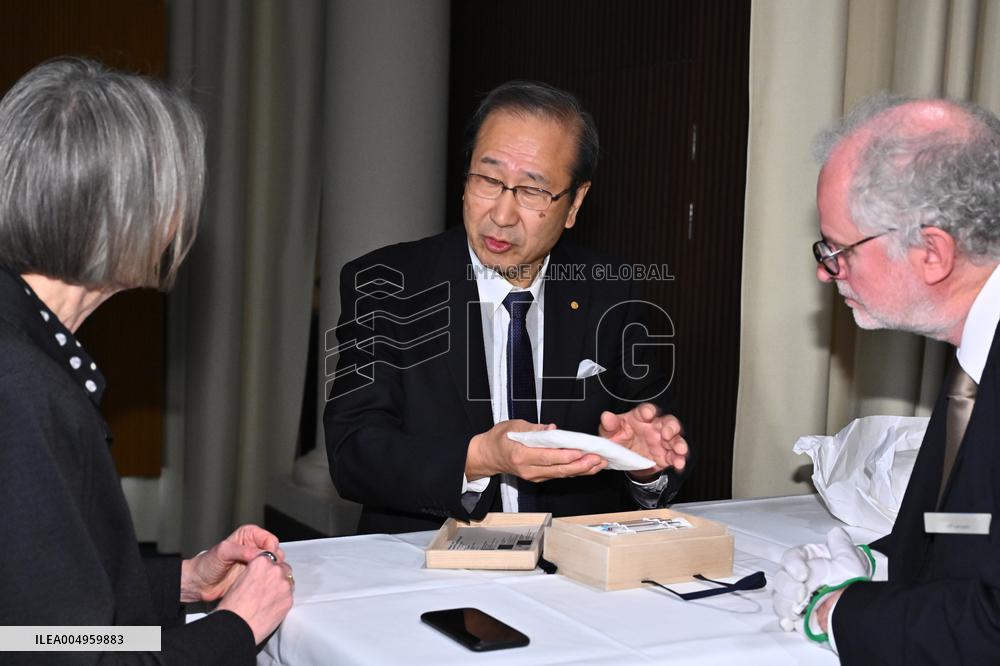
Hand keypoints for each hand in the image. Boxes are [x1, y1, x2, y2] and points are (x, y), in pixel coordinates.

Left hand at [180, 524, 283, 602]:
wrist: (199, 583)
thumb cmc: (206, 564)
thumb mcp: (223, 552)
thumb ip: (242, 550)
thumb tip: (258, 554)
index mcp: (249, 535)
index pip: (270, 540)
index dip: (271, 551)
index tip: (267, 560)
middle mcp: (255, 547)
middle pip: (276, 553)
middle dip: (273, 562)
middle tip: (266, 571)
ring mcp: (255, 562)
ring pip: (274, 566)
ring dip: (270, 573)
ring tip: (262, 578)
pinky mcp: (255, 575)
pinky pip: (267, 577)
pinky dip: (267, 581)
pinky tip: (261, 584)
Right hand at [216, 552, 294, 644]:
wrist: (236, 627)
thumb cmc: (232, 607)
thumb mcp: (238, 580)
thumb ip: (253, 572)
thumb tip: (258, 574)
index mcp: (261, 562)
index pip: (271, 557)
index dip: (268, 566)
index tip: (265, 573)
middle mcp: (275, 571)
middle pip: (282, 568)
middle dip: (276, 576)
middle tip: (266, 587)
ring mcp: (284, 585)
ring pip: (287, 581)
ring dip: (281, 587)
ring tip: (268, 598)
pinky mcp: (289, 600)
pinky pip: (289, 596)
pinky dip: (282, 599)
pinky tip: (271, 606)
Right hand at [465, 420, 607, 481]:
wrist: (488, 456)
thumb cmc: (499, 440)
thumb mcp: (513, 426)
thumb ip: (534, 428)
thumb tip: (552, 429)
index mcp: (521, 455)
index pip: (547, 457)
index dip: (565, 455)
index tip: (580, 452)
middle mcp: (529, 469)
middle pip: (558, 469)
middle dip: (580, 465)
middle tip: (597, 459)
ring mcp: (534, 476)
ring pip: (561, 474)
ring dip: (581, 469)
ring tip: (598, 463)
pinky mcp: (539, 477)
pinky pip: (559, 474)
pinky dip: (574, 470)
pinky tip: (587, 466)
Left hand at [598, 403, 687, 479]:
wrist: (623, 459)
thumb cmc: (618, 439)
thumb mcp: (609, 433)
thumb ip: (609, 425)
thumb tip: (606, 416)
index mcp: (640, 418)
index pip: (646, 410)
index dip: (648, 411)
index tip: (648, 414)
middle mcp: (654, 427)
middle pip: (668, 422)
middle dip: (671, 427)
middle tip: (667, 434)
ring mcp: (662, 441)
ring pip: (676, 438)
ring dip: (679, 444)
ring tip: (679, 450)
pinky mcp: (666, 455)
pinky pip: (676, 456)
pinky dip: (679, 460)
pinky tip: (679, 464)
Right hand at [773, 527, 870, 636]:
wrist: (858, 611)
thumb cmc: (852, 584)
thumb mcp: (850, 560)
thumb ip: (840, 545)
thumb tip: (836, 533)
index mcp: (807, 562)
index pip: (790, 558)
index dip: (792, 565)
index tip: (802, 574)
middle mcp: (797, 579)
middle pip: (780, 579)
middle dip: (788, 587)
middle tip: (801, 594)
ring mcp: (795, 599)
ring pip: (779, 598)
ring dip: (785, 604)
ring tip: (798, 610)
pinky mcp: (797, 616)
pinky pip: (783, 618)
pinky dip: (785, 621)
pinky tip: (791, 622)